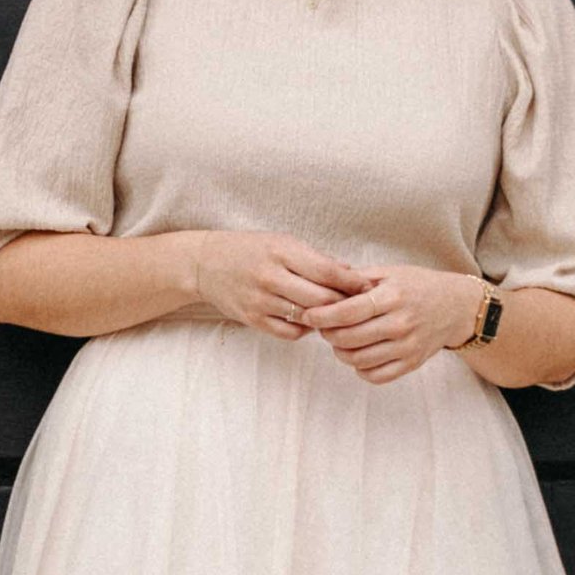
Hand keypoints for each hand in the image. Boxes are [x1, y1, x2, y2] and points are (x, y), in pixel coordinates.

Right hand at [186, 229, 372, 340]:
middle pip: (321, 299)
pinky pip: (290, 332)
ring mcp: (260, 300)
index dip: (352, 283)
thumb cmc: (250, 249)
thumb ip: (315, 259)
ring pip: (307, 318)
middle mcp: (271, 276)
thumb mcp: (282, 242)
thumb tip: (352, 275)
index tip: (369, 288)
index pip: (327, 271)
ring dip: (326, 319)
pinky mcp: (252, 319)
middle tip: (359, 308)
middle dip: (344, 305)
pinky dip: (306, 329)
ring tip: (337, 316)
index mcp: (281, 251)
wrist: (205, 264)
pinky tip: (310, 322)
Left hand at [300, 265, 485, 383]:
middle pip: (349, 338)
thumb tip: (324, 284)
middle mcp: (400, 324)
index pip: (348, 312)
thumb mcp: (391, 273)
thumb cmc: (419, 286)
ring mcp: (407, 346)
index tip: (309, 314)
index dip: (322, 316)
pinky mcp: (411, 363)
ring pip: (358, 359)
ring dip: (340, 352)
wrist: (455, 307)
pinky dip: (359, 368)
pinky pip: (375, 375)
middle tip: (323, 326)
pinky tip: (358, 354)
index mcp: (393, 297)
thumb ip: (358, 279)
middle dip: (328, 334)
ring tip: (339, 339)